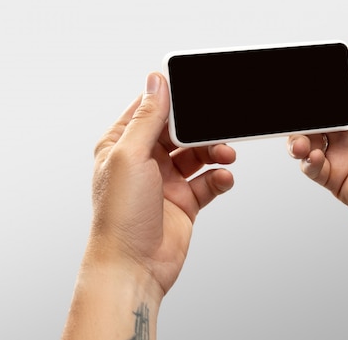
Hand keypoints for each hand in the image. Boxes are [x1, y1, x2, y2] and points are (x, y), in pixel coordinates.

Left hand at [89, 72, 235, 296]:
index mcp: (123, 145)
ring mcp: (166, 181)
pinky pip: (209, 181)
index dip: (174, 99)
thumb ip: (148, 118)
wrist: (134, 267)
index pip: (151, 109)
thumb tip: (156, 81)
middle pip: (181, 131)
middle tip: (219, 126)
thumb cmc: (120, 216)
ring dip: (215, 151)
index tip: (198, 88)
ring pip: (198, 154)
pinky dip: (220, 177)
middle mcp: (145, 161)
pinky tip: (224, 178)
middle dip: (202, 128)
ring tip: (227, 154)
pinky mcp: (185, 201)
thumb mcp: (131, 156)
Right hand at [287, 42, 347, 238]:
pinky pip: (310, 165)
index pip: (335, 84)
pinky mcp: (333, 176)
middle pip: (315, 111)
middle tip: (292, 110)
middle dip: (300, 110)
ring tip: (301, 143)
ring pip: (305, 137)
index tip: (300, 70)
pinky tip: (314, 158)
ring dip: (297, 137)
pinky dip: (306, 160)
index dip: (318, 78)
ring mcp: (340, 151)